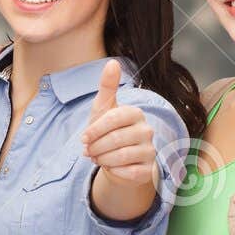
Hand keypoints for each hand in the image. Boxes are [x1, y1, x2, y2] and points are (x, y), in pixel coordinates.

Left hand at [81, 60, 155, 184]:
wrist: (117, 160)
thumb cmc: (108, 131)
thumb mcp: (103, 109)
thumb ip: (107, 86)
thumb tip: (113, 62)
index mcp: (135, 113)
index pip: (112, 119)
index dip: (94, 130)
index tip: (83, 138)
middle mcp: (147, 130)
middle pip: (114, 140)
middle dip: (95, 148)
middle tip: (89, 151)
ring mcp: (151, 150)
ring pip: (120, 156)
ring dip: (102, 159)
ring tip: (98, 158)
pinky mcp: (150, 169)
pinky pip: (129, 172)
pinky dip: (114, 171)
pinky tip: (111, 167)